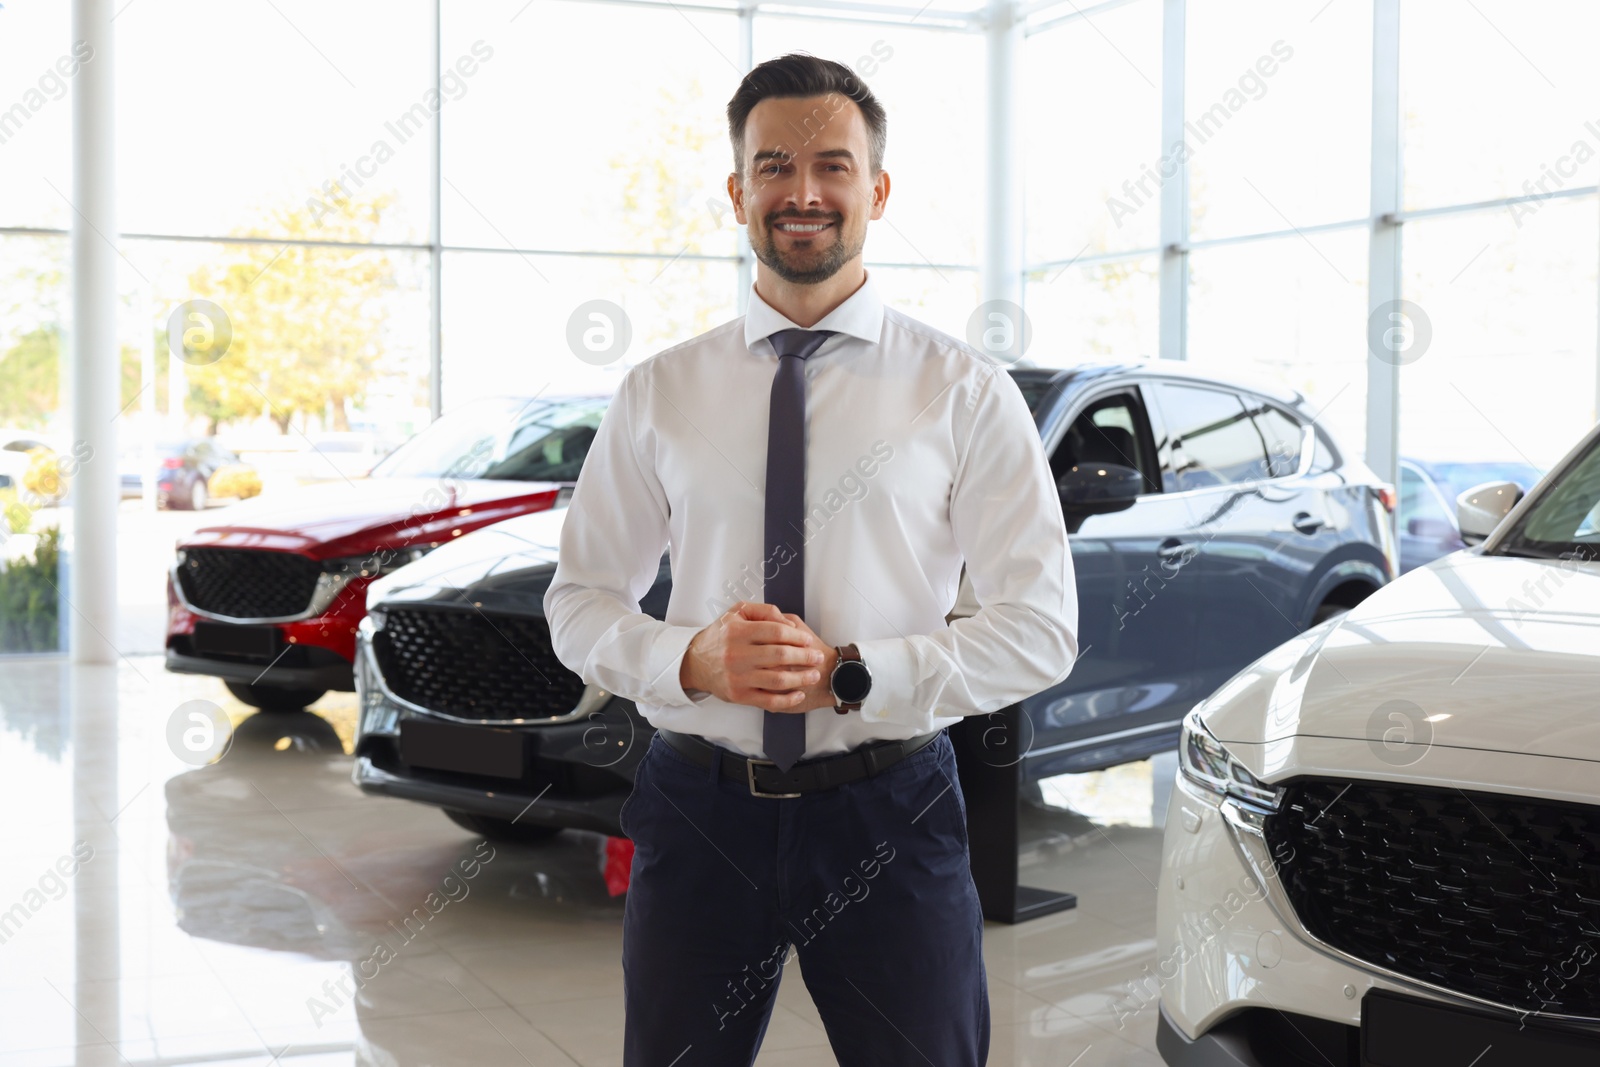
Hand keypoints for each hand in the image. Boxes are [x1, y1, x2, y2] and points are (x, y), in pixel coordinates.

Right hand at [680, 601, 830, 712]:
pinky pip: (768, 700)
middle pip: (780, 655)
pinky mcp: (739, 695)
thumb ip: (764, 611)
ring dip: (801, 678)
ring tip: (813, 675)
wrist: (695, 662)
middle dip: (804, 657)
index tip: (808, 640)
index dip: (796, 636)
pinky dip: (787, 699)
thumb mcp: (736, 613)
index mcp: (736, 631)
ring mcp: (738, 677)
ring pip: (777, 679)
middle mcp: (736, 654)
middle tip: (817, 657)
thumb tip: (788, 624)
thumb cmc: (720, 636)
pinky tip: (799, 694)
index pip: (775, 632)